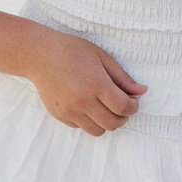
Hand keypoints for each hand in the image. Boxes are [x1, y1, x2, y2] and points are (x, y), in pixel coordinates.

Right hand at [27, 29, 145, 134]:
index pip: (123, 107)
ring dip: (107, 122)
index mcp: (96, 84)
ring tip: (106, 109)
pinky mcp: (60, 115)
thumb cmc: (72, 51)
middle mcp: (83, 101)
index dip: (134, 107)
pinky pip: (81, 127)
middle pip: (113, 124)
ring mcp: (70, 110)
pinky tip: (89, 107)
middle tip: (122, 106)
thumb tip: (142, 91)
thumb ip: (122, 77)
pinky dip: (90, 121)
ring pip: (98, 131)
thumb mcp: (102, 58)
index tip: (133, 101)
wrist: (39, 55)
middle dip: (123, 117)